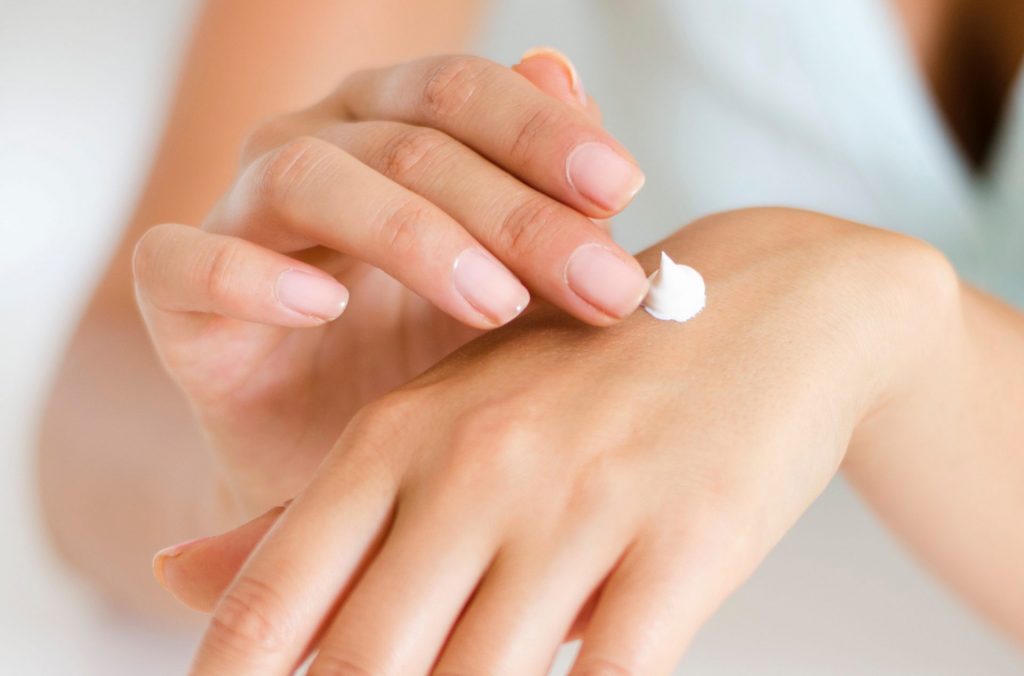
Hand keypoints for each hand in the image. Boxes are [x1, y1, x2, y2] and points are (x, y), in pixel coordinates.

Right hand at [131, 50, 648, 514]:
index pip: (462, 93)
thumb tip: (565, 74)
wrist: (342, 461)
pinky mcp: (176, 293)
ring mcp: (239, 213)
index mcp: (391, 128)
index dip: (541, 133)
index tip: (621, 190)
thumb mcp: (515, 284)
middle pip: (408, 138)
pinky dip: (255, 275)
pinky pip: (189, 260)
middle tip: (597, 285)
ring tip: (491, 302)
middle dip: (512, 211)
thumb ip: (543, 192)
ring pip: (308, 176)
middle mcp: (313, 147)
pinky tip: (325, 307)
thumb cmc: (429, 361)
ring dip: (412, 234)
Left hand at [159, 208, 957, 673]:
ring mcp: (582, 508)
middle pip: (364, 664)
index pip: (274, 603)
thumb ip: (310, 512)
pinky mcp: (686, 544)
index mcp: (398, 438)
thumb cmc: (582, 373)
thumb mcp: (441, 417)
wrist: (762, 305)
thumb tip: (170, 574)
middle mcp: (475, 469)